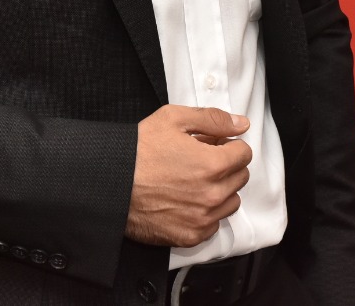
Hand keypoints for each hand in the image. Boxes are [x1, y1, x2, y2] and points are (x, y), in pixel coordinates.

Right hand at [125, 105, 252, 247]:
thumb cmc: (138, 150)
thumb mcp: (173, 119)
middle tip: (201, 161)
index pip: (244, 154)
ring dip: (220, 190)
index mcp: (212, 164)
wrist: (111, 183)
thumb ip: (213, 119)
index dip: (228, 145)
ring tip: (194, 181)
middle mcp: (213, 195)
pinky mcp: (191, 236)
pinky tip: (186, 200)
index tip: (214, 146)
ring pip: (230, 202)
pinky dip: (206, 212)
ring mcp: (203, 218)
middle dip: (225, 166)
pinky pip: (214, 224)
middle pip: (240, 177)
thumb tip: (241, 124)